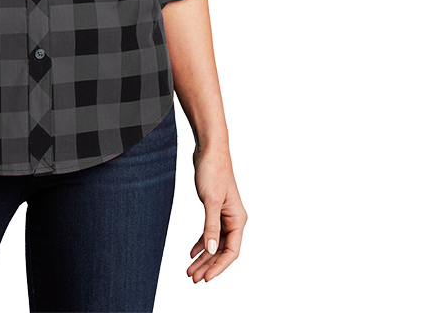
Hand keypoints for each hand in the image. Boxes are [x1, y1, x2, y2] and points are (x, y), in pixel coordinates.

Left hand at [186, 142, 246, 282]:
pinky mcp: (214, 208)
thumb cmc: (213, 171)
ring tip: (190, 270)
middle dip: (208, 265)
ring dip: (203, 257)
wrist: (209, 149)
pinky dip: (201, 243)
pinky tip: (192, 252)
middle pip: (222, 250)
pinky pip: (210, 232)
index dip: (219, 266)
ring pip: (215, 243)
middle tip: (193, 278)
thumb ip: (211, 226)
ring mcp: (224, 214)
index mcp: (237, 219)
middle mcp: (233, 219)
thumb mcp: (210, 200)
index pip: (231, 251)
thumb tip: (210, 250)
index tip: (206, 278)